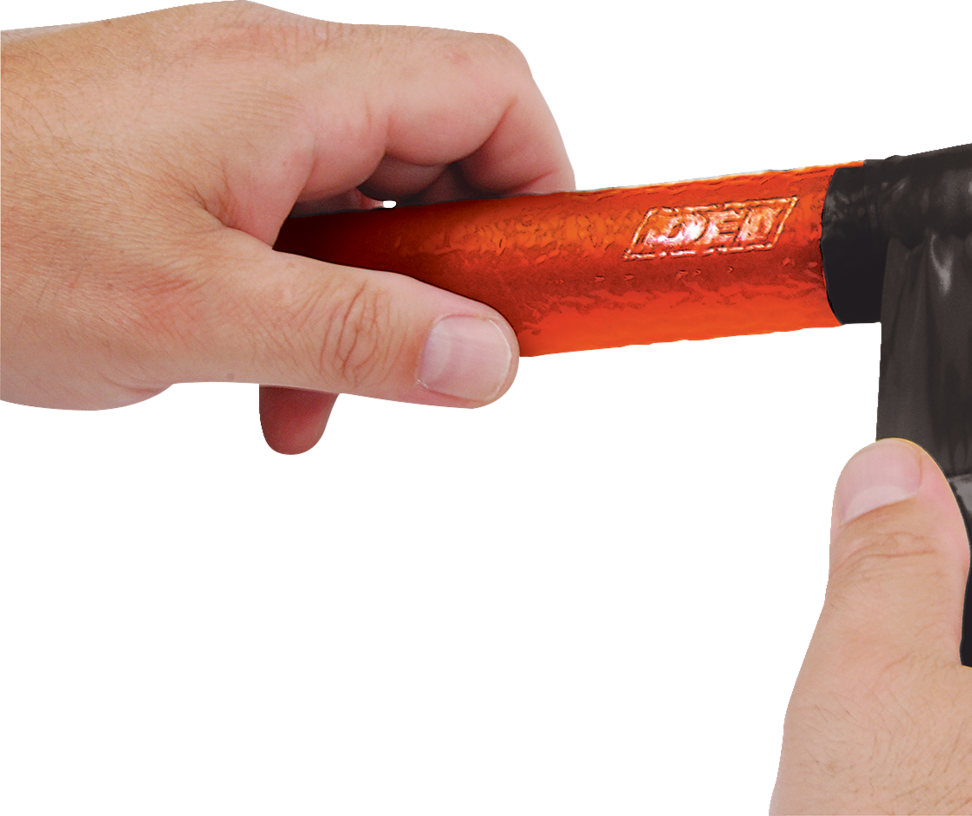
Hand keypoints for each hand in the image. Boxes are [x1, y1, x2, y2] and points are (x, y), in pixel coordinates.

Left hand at [1, 2, 574, 453]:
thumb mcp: (193, 313)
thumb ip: (359, 336)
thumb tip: (491, 360)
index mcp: (293, 83)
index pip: (490, 88)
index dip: (542, 180)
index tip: (536, 284)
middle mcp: (270, 73)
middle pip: (436, 144)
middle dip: (452, 265)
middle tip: (432, 359)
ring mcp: (221, 106)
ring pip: (360, 195)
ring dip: (366, 302)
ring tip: (313, 400)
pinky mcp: (181, 146)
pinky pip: (287, 212)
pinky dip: (299, 297)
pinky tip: (260, 385)